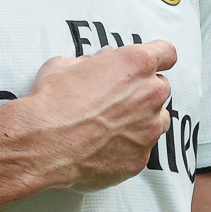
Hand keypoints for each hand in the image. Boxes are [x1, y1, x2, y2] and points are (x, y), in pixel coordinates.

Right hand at [16, 40, 176, 191]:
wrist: (43, 142)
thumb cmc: (53, 101)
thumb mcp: (65, 65)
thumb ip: (91, 61)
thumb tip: (98, 62)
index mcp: (135, 65)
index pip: (167, 53)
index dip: (158, 57)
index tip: (151, 62)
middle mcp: (149, 96)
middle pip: (161, 87)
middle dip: (143, 89)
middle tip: (117, 95)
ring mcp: (148, 130)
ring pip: (158, 119)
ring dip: (142, 118)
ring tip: (112, 122)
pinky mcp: (140, 159)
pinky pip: (142, 148)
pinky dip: (128, 146)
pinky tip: (103, 145)